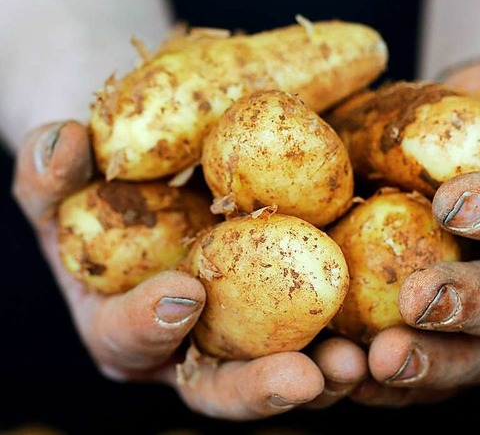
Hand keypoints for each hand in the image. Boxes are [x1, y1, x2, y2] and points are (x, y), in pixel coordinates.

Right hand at [11, 120, 367, 419]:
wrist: (154, 192)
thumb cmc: (101, 199)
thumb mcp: (60, 190)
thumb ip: (49, 175)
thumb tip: (64, 141)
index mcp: (125, 328)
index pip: (130, 339)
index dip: (151, 323)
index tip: (185, 292)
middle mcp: (186, 349)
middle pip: (220, 386)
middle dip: (261, 388)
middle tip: (305, 380)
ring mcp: (238, 337)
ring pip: (279, 371)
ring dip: (322, 373)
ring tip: (360, 361)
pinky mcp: (282, 314)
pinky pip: (314, 333)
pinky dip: (346, 332)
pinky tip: (379, 320)